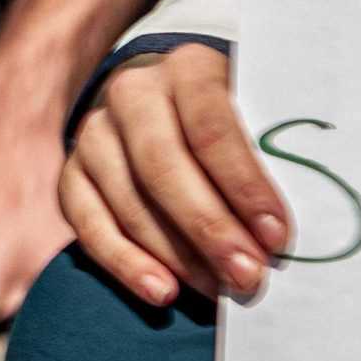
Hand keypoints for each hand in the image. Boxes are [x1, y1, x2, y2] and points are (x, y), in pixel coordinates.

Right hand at [61, 43, 287, 305]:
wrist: (177, 105)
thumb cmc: (242, 123)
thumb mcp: (264, 117)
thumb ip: (275, 158)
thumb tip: (289, 232)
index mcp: (188, 68)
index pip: (211, 127)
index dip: (244, 186)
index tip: (277, 238)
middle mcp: (131, 92)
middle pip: (162, 166)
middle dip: (208, 228)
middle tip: (248, 277)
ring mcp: (93, 131)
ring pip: (125, 197)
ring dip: (174, 253)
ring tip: (217, 290)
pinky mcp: (71, 171)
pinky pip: (85, 220)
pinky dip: (123, 260)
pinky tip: (161, 292)